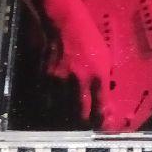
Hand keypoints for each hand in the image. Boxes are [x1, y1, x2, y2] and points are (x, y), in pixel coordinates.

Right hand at [49, 5, 110, 126]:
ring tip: (73, 119)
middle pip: (82, 114)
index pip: (101, 107)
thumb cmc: (88, 39)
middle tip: (88, 126)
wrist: (64, 25)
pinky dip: (54, 107)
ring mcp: (61, 81)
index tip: (103, 125)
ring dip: (69, 118)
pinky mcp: (46, 78)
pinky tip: (57, 106)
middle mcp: (80, 81)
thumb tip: (105, 98)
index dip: (102, 121)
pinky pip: (49, 101)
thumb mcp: (105, 57)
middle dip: (86, 124)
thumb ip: (104, 79)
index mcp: (98, 75)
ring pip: (64, 111)